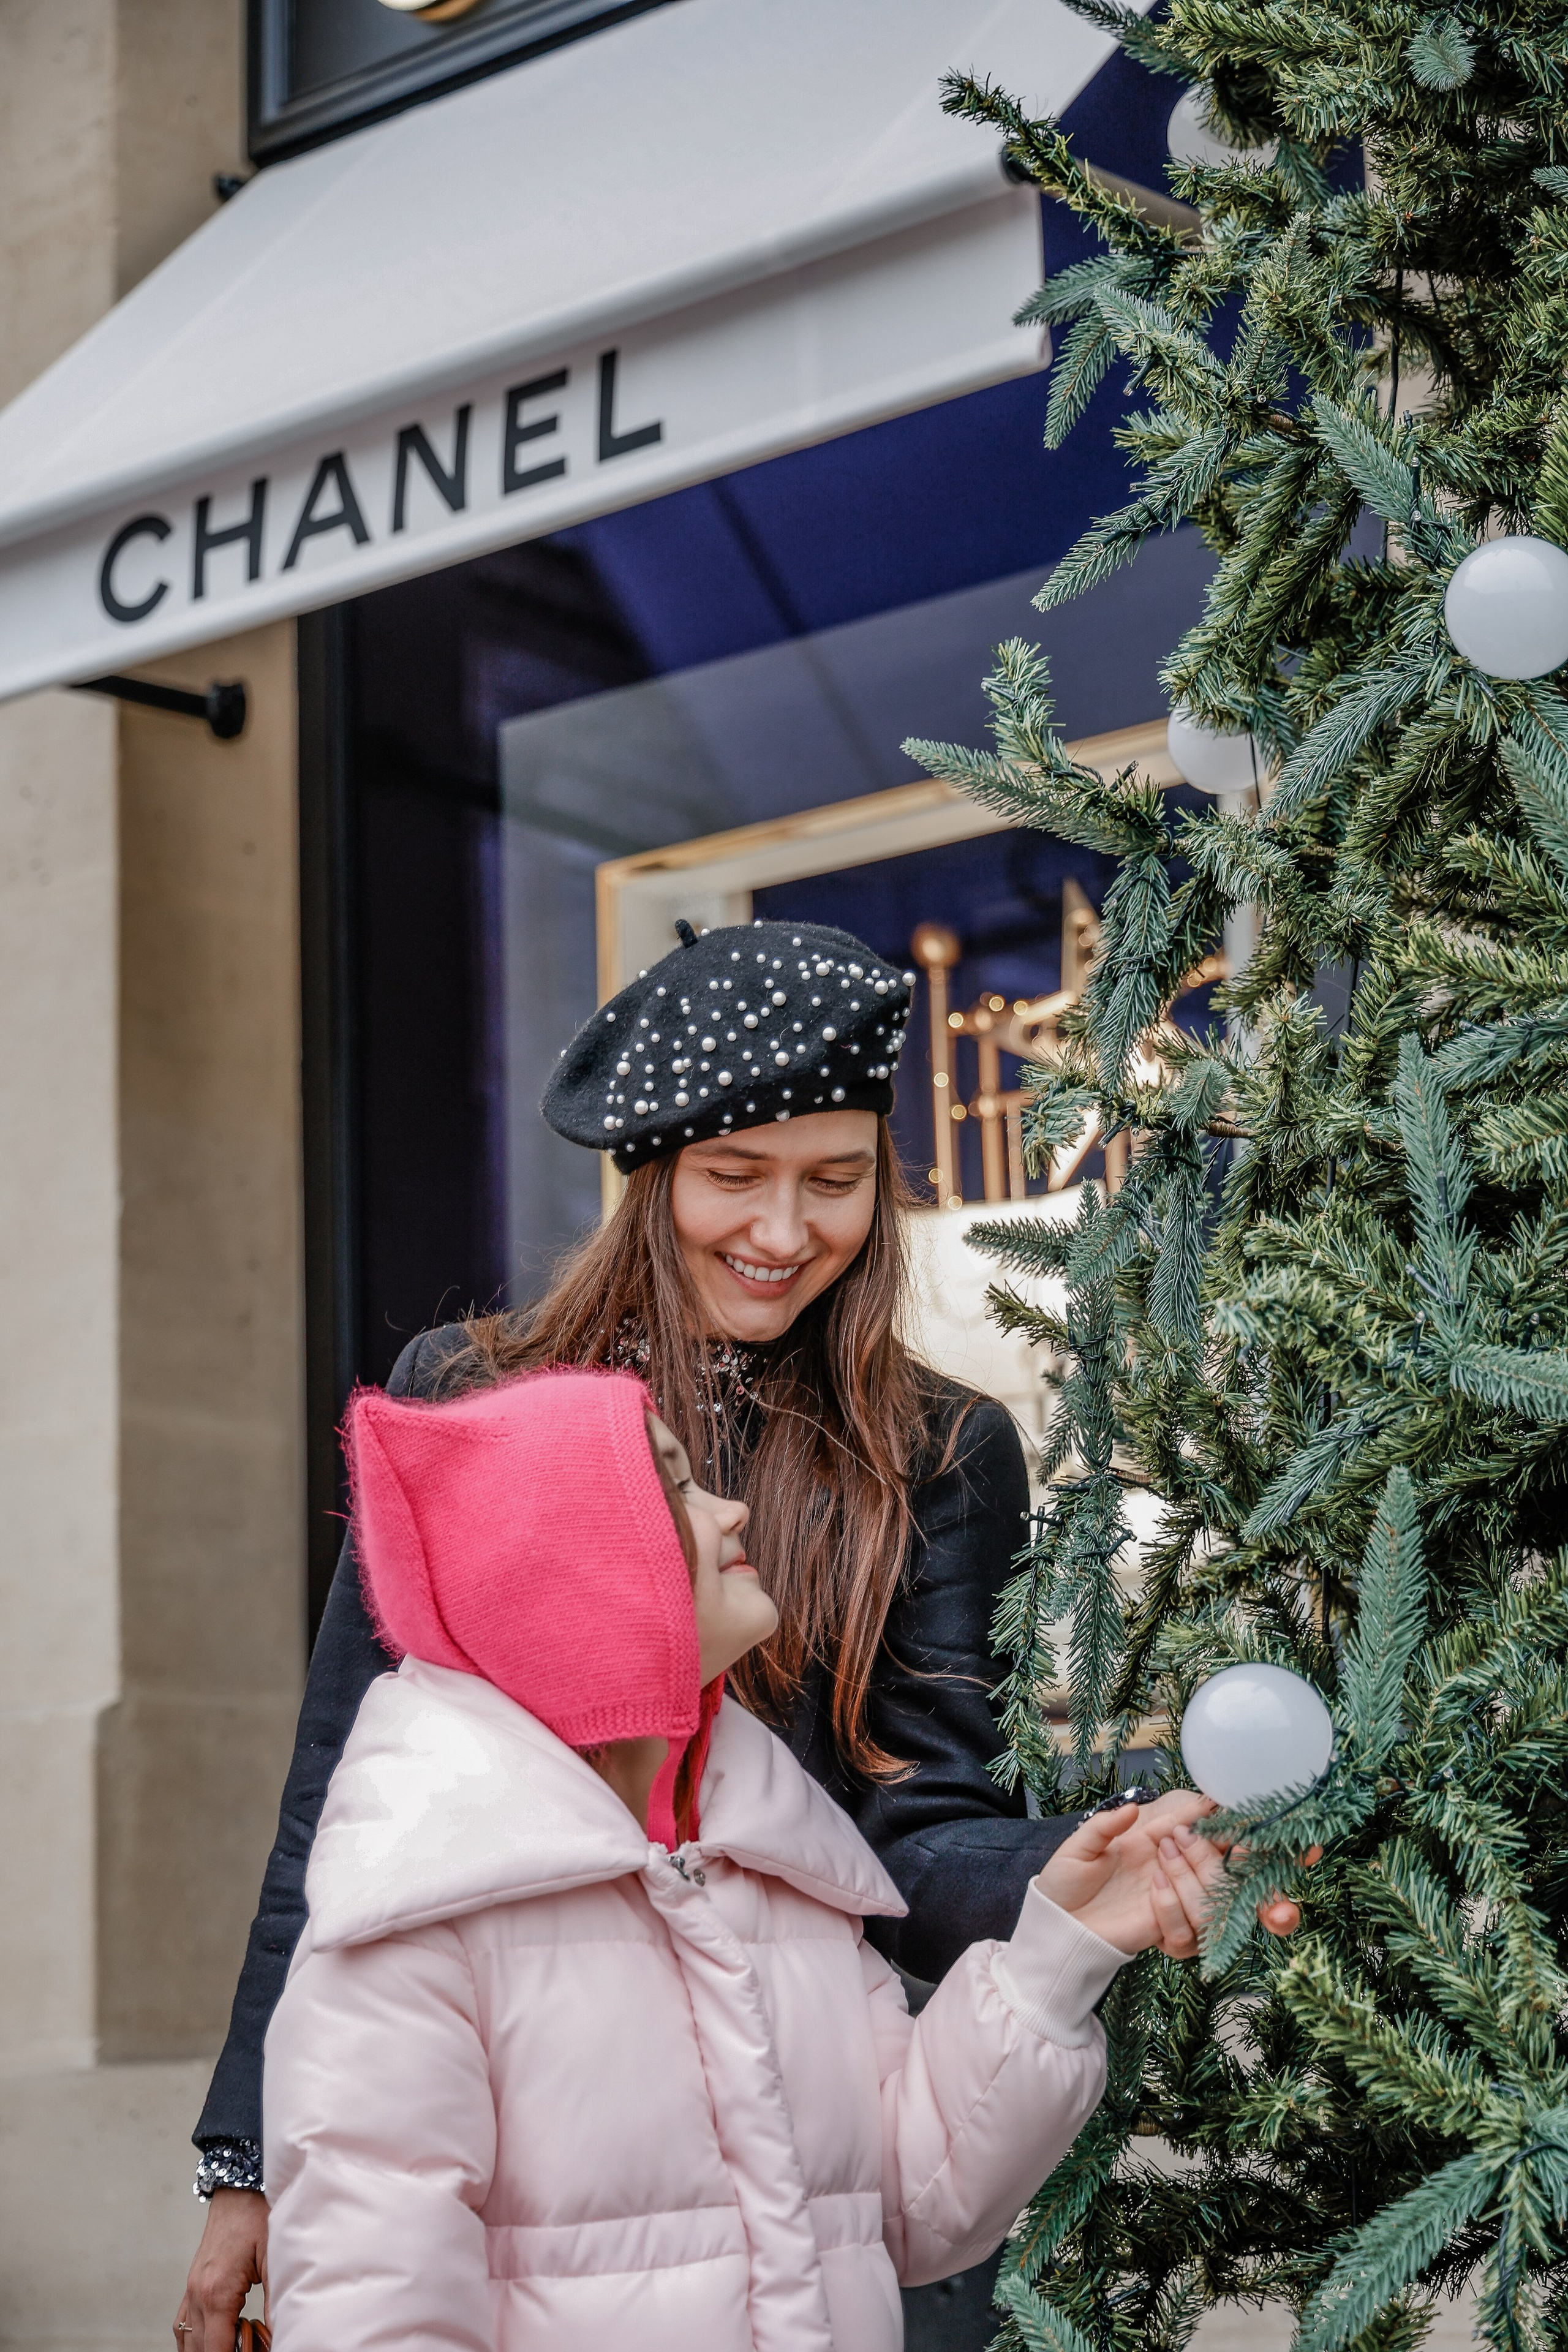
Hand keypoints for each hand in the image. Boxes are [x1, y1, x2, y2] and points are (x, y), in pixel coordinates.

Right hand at [174, 2188, 267, 2351]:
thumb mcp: (275, 2259)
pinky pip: (183, 2322)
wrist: (240, 2185)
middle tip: (253, 2346)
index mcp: (216, 2292)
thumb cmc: (258, 2215)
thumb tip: (280, 2333)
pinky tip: (212, 2340)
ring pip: (187, 2340)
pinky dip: (194, 2339)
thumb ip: (275, 2302)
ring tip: (237, 2344)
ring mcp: (191, 2288)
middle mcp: (197, 2294)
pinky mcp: (192, 2282)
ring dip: (207, 2349)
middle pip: (201, 2350)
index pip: (217, 2350)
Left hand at [1037, 1792, 1311, 1957]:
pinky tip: (1154, 1890)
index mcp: (1171, 1841)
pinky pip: (1189, 1930)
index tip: (1289, 1835)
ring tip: (1163, 1858)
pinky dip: (1173, 1908)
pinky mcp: (1171, 1935)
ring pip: (1218, 1900)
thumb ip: (1112, 1824)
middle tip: (1228, 1843)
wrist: (1055, 1926)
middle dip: (1250, 1864)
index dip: (1256, 1834)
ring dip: (1195, 1876)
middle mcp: (1183, 1874)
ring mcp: (1179, 1906)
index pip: (1223, 1835)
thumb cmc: (1069, 1880)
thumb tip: (1147, 1807)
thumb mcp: (1084, 1844)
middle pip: (1238, 1874)